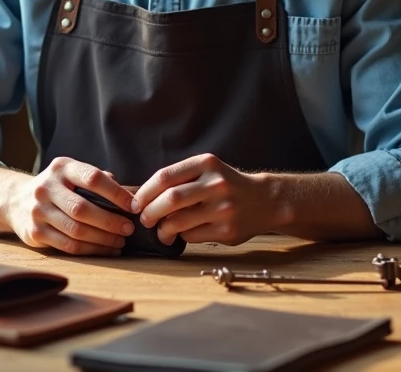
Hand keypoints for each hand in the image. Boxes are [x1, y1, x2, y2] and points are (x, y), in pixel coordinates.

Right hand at [4, 157, 135, 255]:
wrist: (15, 200)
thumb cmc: (57, 187)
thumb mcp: (72, 174)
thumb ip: (97, 179)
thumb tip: (129, 195)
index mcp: (61, 168)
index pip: (92, 178)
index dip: (116, 193)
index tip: (133, 206)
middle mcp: (46, 187)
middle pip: (83, 208)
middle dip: (110, 221)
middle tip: (129, 229)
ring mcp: (38, 211)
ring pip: (76, 230)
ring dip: (103, 239)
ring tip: (120, 242)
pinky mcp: (35, 233)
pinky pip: (68, 245)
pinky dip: (91, 250)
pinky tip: (106, 249)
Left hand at [131, 154, 279, 245]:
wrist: (265, 200)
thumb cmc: (226, 185)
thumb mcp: (207, 170)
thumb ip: (180, 178)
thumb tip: (141, 196)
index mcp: (206, 164)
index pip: (165, 177)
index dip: (144, 192)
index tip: (135, 202)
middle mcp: (216, 184)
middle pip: (170, 199)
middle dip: (149, 212)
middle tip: (144, 219)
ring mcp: (223, 208)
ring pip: (178, 222)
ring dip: (162, 229)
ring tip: (161, 230)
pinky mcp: (227, 231)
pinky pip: (191, 236)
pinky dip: (181, 236)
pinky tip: (182, 234)